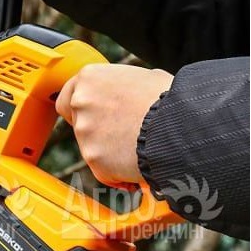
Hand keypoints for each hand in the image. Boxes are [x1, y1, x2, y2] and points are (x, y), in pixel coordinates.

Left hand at [56, 64, 173, 185]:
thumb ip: (122, 86)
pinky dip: (119, 174)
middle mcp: (80, 101)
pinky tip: (139, 166)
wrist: (183, 127)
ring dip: (109, 152)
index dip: (80, 109)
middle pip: (76, 122)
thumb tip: (127, 93)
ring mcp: (84, 131)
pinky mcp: (94, 158)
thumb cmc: (170, 100)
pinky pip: (104, 171)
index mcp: (89, 77)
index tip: (93, 117)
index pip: (67, 96)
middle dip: (94, 131)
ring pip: (91, 147)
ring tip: (140, 148)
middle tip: (120, 136)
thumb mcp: (144, 78)